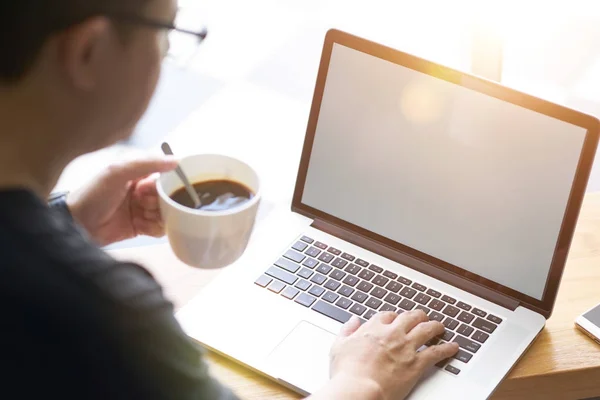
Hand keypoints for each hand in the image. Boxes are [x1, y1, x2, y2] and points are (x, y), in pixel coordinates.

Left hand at [67, 156, 177, 245]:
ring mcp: (142, 209)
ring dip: (157, 215)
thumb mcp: (117, 172)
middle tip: (141, 203)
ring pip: (167, 212)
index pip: (164, 176)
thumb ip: (146, 163)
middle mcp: (143, 191)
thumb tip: (175, 160)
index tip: (148, 188)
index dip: (162, 183)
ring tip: (139, 215)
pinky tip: (140, 226)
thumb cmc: (93, 194)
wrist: (77, 224)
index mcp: (138, 174)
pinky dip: (154, 228)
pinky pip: (160, 228)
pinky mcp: (142, 227)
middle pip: (168, 196)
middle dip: (159, 201)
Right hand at [329, 310, 458, 399]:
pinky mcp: (416, 364)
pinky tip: (453, 347)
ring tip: (440, 327)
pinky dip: (446, 349)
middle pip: (410, 317)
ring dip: (435, 326)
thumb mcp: (339, 346)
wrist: (359, 389)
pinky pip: (436, 352)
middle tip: (422, 318)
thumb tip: (352, 321)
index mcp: (373, 328)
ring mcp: (406, 347)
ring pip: (426, 330)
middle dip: (418, 316)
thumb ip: (347, 331)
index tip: (397, 320)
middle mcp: (392, 333)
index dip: (395, 317)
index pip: (388, 315)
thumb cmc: (347, 372)